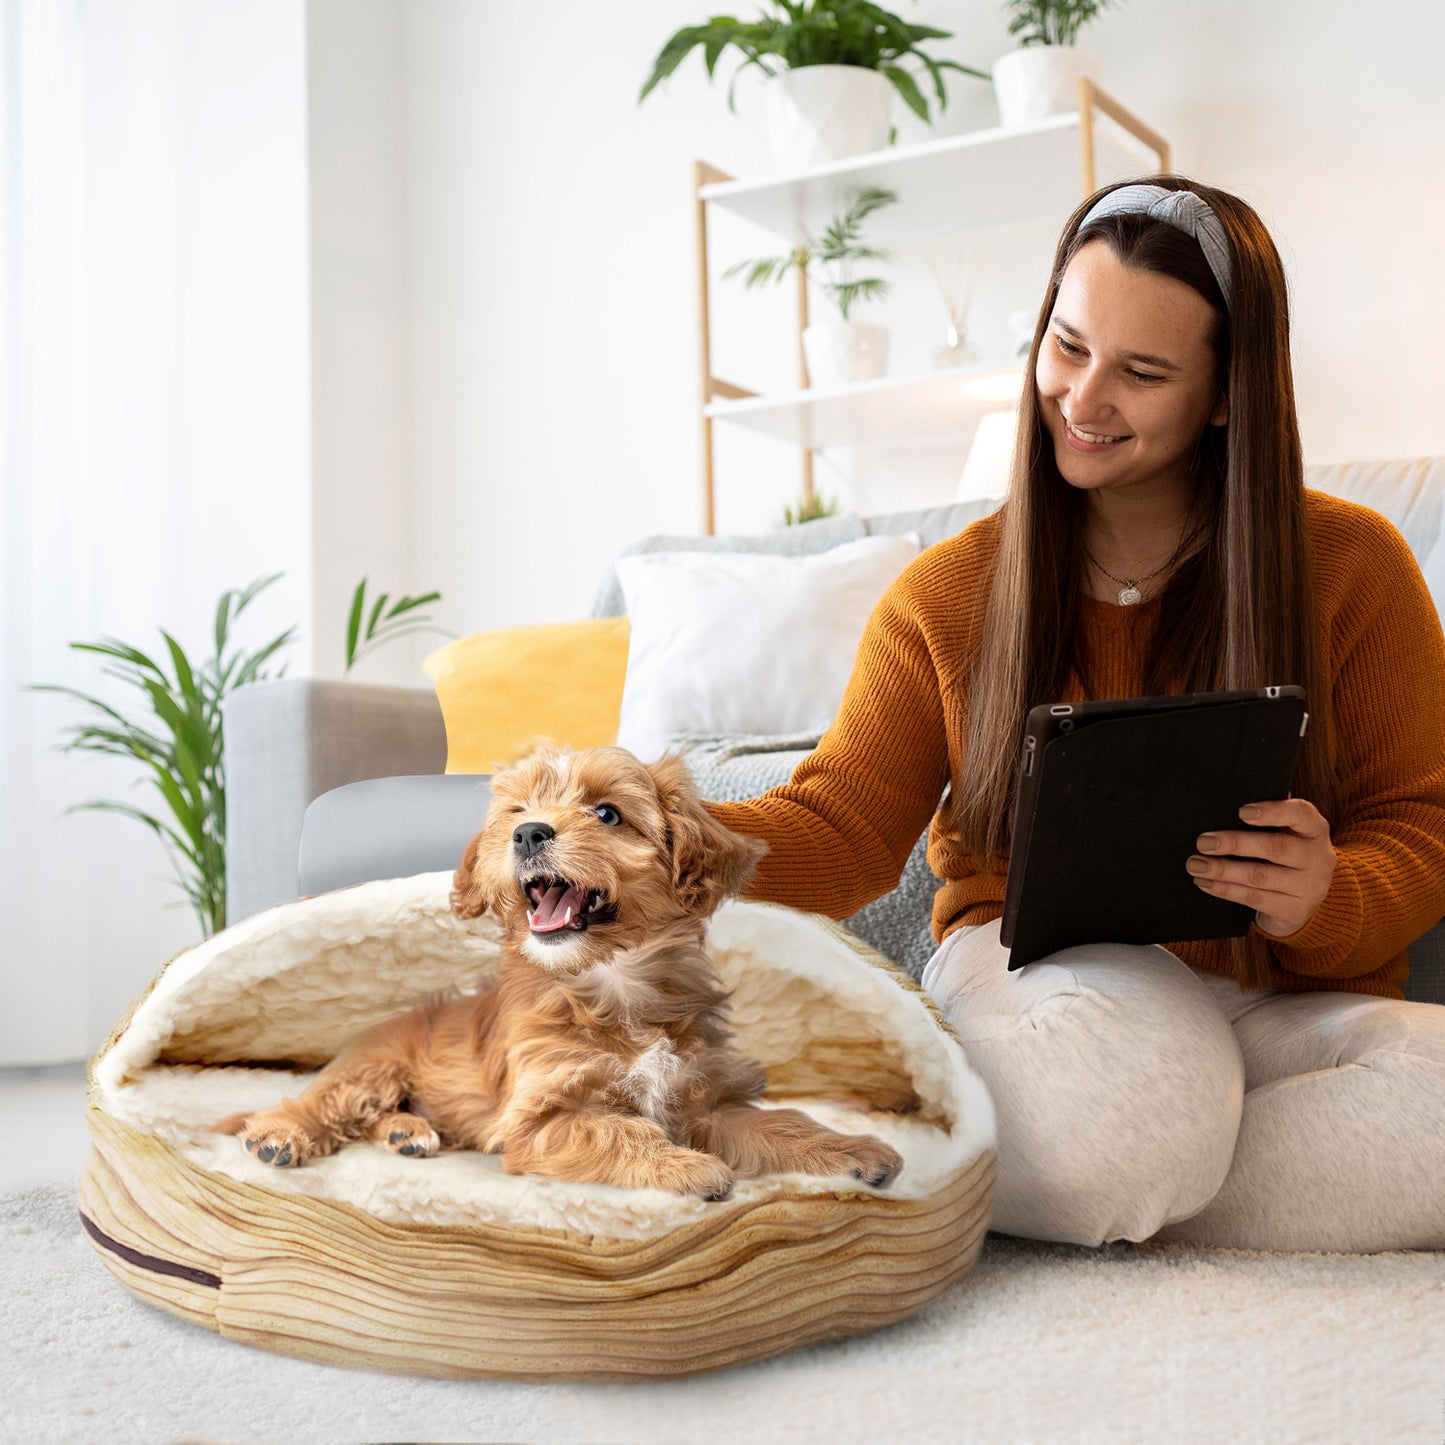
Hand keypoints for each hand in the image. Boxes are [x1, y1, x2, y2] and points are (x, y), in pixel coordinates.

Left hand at [1186, 798, 1336, 937]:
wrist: (1302, 901)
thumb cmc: (1284, 857)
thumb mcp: (1286, 834)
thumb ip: (1268, 818)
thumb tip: (1230, 802)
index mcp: (1315, 830)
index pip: (1301, 814)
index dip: (1273, 811)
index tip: (1241, 811)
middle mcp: (1318, 857)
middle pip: (1275, 848)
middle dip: (1235, 844)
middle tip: (1203, 842)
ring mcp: (1310, 887)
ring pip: (1259, 876)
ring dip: (1222, 870)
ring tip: (1195, 865)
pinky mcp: (1295, 910)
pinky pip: (1254, 898)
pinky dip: (1225, 889)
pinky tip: (1205, 882)